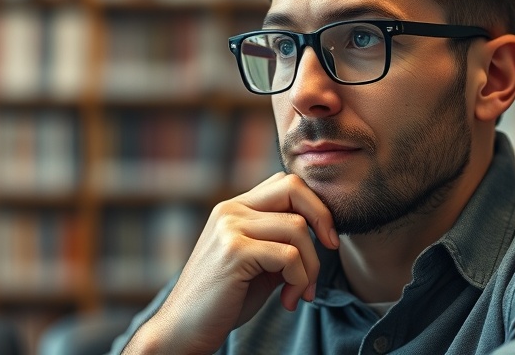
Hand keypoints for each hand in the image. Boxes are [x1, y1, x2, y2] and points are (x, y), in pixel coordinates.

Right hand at [122, 172, 339, 354]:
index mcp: (234, 208)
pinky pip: (289, 255)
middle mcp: (230, 210)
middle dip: (323, 218)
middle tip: (331, 249)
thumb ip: (281, 242)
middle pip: (294, 188)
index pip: (285, 183)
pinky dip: (300, 280)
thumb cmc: (223, 302)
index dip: (314, 205)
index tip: (327, 239)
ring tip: (298, 293)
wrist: (183, 331)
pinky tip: (288, 301)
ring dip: (311, 266)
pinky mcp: (234, 250)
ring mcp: (230, 227)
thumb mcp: (258, 264)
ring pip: (298, 228)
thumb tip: (322, 233)